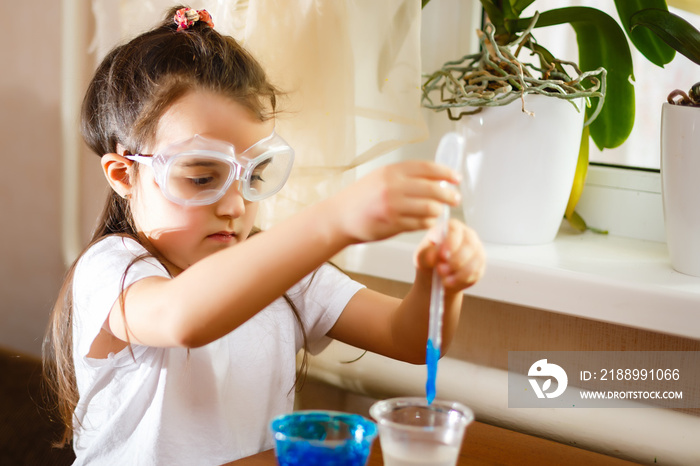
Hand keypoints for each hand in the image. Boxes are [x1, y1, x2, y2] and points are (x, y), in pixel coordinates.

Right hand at [330, 160, 460, 242]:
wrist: (340, 216)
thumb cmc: (363, 197)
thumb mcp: (381, 177)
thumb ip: (406, 176)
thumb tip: (437, 178)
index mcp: (392, 171)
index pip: (427, 168)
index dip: (446, 173)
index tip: (457, 178)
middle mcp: (393, 187)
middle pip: (433, 189)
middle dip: (449, 195)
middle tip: (455, 199)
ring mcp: (393, 206)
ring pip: (429, 208)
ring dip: (438, 211)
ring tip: (438, 212)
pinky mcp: (392, 224)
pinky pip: (420, 224)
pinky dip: (427, 223)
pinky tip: (427, 221)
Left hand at [414, 219, 485, 291]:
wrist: (435, 278)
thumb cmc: (428, 262)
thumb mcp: (421, 258)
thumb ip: (426, 255)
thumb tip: (435, 255)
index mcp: (450, 228)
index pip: (455, 229)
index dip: (451, 242)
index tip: (443, 256)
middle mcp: (467, 235)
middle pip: (469, 244)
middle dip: (456, 260)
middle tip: (441, 271)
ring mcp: (476, 250)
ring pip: (475, 260)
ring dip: (459, 273)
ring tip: (444, 280)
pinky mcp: (480, 265)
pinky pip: (476, 272)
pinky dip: (463, 280)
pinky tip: (451, 283)